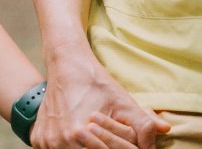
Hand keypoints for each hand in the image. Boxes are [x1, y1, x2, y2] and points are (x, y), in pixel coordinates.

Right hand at [30, 45, 169, 148]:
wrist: (65, 62)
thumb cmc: (96, 82)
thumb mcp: (122, 100)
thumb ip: (143, 122)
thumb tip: (163, 132)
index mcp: (80, 134)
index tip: (124, 144)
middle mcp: (60, 140)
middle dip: (104, 148)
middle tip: (107, 137)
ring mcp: (46, 141)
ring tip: (93, 138)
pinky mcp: (38, 139)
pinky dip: (66, 147)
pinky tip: (76, 138)